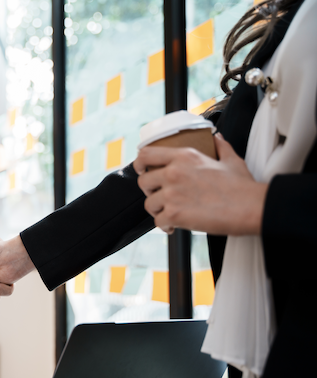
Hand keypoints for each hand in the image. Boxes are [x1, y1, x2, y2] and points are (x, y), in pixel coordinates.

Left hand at [133, 133, 267, 235]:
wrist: (251, 207)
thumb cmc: (242, 186)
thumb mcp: (230, 158)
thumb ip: (220, 146)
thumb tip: (216, 138)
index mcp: (184, 156)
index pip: (146, 154)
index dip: (139, 163)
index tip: (141, 169)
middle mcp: (174, 173)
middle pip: (143, 181)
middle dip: (150, 190)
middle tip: (160, 196)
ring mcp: (172, 194)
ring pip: (149, 204)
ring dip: (157, 210)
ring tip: (170, 213)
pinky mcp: (174, 214)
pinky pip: (158, 222)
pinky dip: (165, 225)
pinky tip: (174, 226)